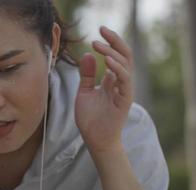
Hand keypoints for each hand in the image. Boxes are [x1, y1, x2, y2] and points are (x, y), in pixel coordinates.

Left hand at [75, 26, 133, 152]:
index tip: (97, 33)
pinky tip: (107, 60)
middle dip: (114, 40)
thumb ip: (87, 75)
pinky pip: (124, 80)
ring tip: (97, 44)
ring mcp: (124, 90)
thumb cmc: (91, 118)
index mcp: (111, 80)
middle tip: (101, 29)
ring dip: (112, 52)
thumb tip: (87, 54)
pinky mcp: (125, 99)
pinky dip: (117, 69)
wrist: (95, 139)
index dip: (109, 42)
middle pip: (124, 55)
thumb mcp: (84, 92)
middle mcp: (120, 82)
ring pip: (125, 64)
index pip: (115, 55)